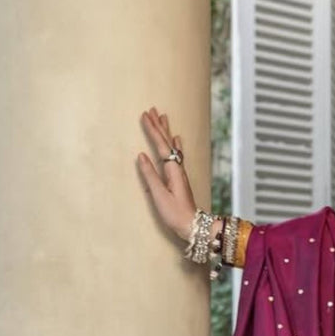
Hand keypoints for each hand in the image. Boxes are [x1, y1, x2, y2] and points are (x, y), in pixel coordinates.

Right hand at [137, 107, 198, 242]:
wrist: (193, 225)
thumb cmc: (175, 213)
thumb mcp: (159, 195)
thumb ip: (150, 175)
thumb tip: (141, 156)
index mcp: (172, 170)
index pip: (161, 145)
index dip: (153, 130)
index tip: (145, 115)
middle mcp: (178, 168)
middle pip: (167, 142)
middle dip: (159, 125)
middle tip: (152, 110)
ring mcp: (179, 172)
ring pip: (172, 146)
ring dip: (166, 131)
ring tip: (163, 117)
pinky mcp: (179, 178)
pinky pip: (176, 154)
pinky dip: (175, 144)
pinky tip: (177, 140)